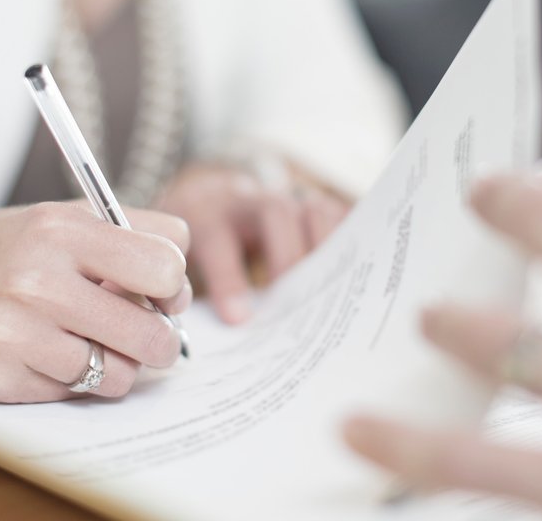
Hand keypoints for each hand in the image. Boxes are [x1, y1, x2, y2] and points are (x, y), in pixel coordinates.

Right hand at [0, 203, 191, 402]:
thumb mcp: (54, 219)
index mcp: (61, 229)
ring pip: (119, 373)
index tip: (163, 292)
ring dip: (120, 367)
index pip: (165, 264)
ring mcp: (15, 333)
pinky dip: (74, 381)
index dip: (174, 284)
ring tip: (99, 348)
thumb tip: (180, 286)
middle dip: (162, 339)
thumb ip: (122, 237)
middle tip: (151, 337)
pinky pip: (73, 394)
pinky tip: (51, 357)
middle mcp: (38, 279)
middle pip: (152, 331)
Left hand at [158, 162, 348, 323]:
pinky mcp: (313, 205)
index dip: (229, 280)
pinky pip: (339, 216)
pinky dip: (349, 243)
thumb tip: (214, 343)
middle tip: (295, 305)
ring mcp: (286, 198)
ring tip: (332, 294)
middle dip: (287, 258)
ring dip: (324, 251)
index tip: (237, 320)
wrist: (212, 198)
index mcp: (209, 214)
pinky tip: (356, 277)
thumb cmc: (203, 246)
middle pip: (275, 213)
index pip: (218, 239)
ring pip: (312, 210)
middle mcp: (251, 199)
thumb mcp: (186, 262)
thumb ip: (197, 291)